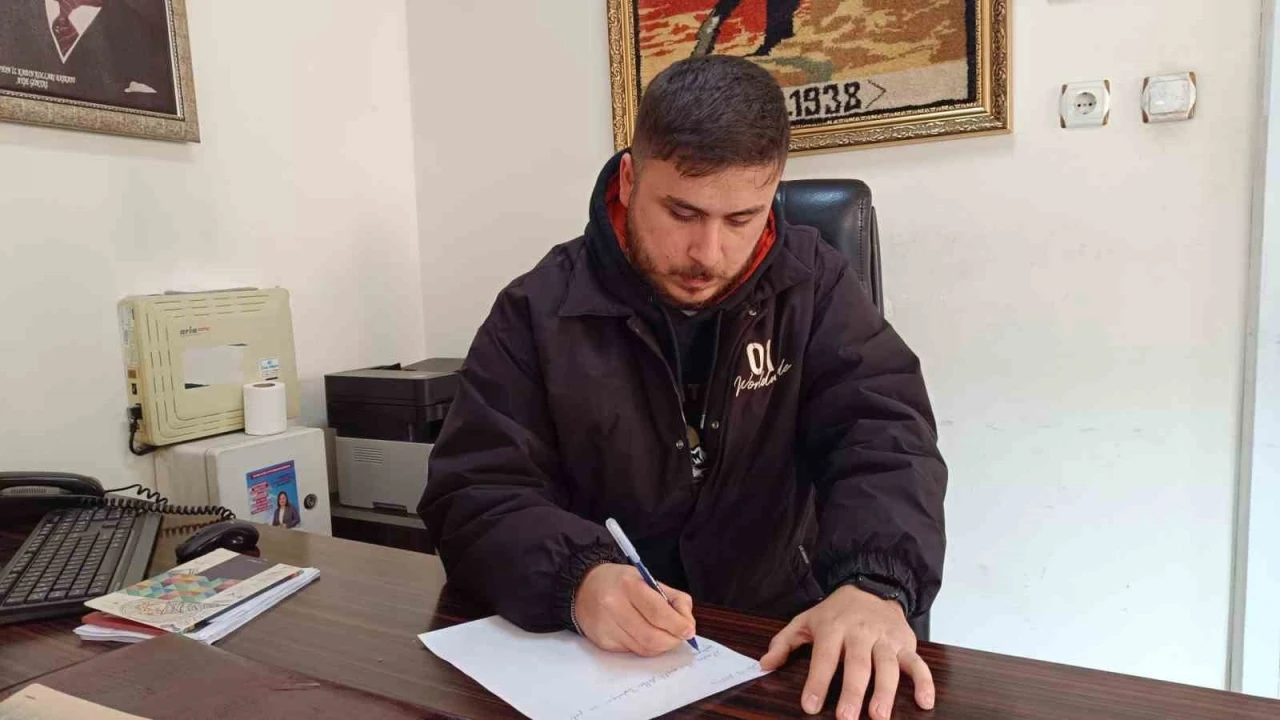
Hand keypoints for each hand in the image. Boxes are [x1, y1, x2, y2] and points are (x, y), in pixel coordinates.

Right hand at [574, 563, 696, 656]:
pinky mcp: (603, 641)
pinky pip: (632, 651)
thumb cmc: (621, 583)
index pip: (658, 612)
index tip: (689, 630)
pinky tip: (644, 636)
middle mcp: (614, 606)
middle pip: (652, 636)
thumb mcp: (648, 579)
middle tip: (679, 636)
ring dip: (661, 646)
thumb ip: (673, 599)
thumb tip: (688, 624)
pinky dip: (645, 647)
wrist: (583, 588)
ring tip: (665, 636)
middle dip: (672, 640)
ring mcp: (607, 626)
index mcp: (629, 585)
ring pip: (644, 648)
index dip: (677, 625)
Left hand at [760, 585, 933, 718]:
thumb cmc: (835, 612)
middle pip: (858, 664)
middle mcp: (861, 632)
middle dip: (853, 692)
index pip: (825, 657)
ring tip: (879, 716)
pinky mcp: (905, 643)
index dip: (817, 682)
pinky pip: (917, 663)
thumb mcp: (805, 620)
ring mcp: (885, 638)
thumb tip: (764, 665)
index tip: (811, 706)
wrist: (871, 586)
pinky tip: (924, 702)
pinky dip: (924, 682)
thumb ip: (784, 643)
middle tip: (847, 718)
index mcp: (833, 627)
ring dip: (885, 692)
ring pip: (887, 666)